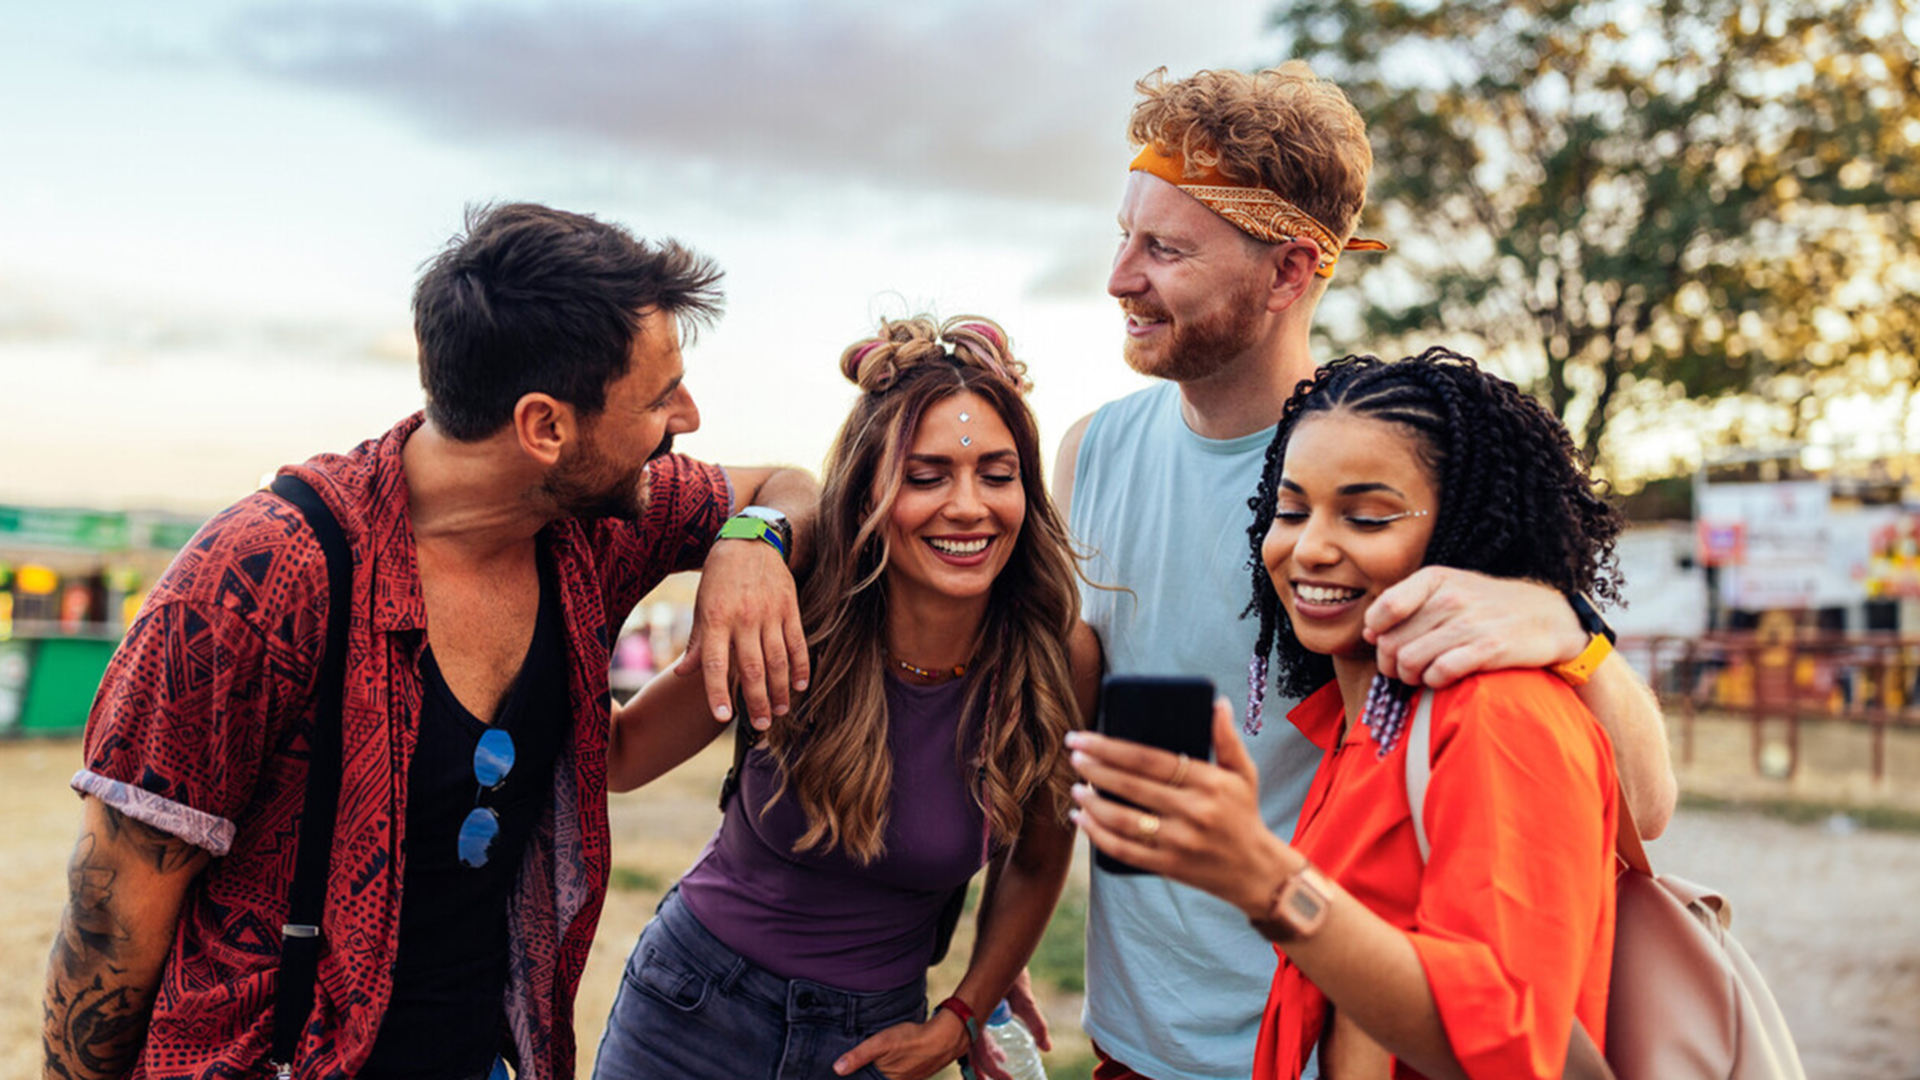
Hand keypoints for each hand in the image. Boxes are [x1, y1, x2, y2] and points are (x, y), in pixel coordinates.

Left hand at [675, 538, 809, 728]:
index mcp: (716, 620)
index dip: (718, 692)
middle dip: (757, 701)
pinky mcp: (790, 608)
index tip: (723, 717)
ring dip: (781, 690)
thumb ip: (697, 643)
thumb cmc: (719, 578)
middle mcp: (743, 619)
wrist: (749, 540)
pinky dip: (801, 666)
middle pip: (752, 669)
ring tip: (781, 711)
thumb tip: (682, 674)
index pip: (716, 664)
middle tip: (763, 725)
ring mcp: (770, 614)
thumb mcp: (701, 606)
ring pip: (778, 660)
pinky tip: (800, 685)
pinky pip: (797, 643)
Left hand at [832, 1012, 971, 1079]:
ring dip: (878, 1072)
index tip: (845, 1075)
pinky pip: (896, 1075)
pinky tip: (889, 1061)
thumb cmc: (911, 1040)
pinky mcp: (913, 1075)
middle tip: (857, 1066)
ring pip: (885, 1078)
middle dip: (866, 1074)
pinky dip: (889, 1071)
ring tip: (870, 1063)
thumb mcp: (881, 1043)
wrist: (944, 1038)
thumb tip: (837, 1069)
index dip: (856, 1077)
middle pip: (875, 1079)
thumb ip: (859, 1056)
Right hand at [971, 973, 1048, 1079]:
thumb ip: (1035, 1021)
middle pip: (969, 1051)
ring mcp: (970, 1013)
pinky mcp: (975, 1010)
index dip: (991, 1068)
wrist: (998, 947)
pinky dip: (984, 1048)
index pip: (979, 1050)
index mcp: (976, 1015)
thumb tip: (1047, 1047)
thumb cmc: (1008, 970)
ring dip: (981, 1060)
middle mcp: (969, 1016)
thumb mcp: (1023, 996)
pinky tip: (999, 1053)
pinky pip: (974, 1034)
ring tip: (997, 1072)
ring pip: (970, 1044)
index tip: (1007, 1078)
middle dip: (981, 1070)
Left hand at [1067, 701, 1293, 916]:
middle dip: (1094, 769)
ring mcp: (1179, 842)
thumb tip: (1216, 702)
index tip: (1083, 738)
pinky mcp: (1169, 867)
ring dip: (1092, 803)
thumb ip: (1226, 738)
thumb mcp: (1243, 773)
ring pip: (1123, 820)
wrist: (1257, 871)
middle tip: (1073, 756)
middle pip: (1131, 786)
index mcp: (1208, 783)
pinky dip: (1097, 835)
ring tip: (1074, 788)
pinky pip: (1125, 851)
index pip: (1149, 759)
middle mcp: (1193, 812)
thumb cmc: (1244, 813)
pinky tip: (1081, 820)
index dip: (1111, 747)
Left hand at [1363, 566, 1584, 687]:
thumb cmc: (1489, 606)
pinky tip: (1442, 678)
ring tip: (1421, 676)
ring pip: (1410, 662)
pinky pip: (1439, 673)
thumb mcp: (1450, 589)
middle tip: (1404, 670)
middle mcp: (1450, 598)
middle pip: (1391, 643)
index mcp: (1435, 579)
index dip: (1376, 633)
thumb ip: (1408, 604)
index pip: (1383, 608)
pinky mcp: (1488, 649)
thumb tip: (1368, 632)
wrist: (1550, 617)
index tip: (1384, 642)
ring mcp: (1470, 623)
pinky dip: (1434, 682)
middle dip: (1390, 664)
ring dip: (1410, 677)